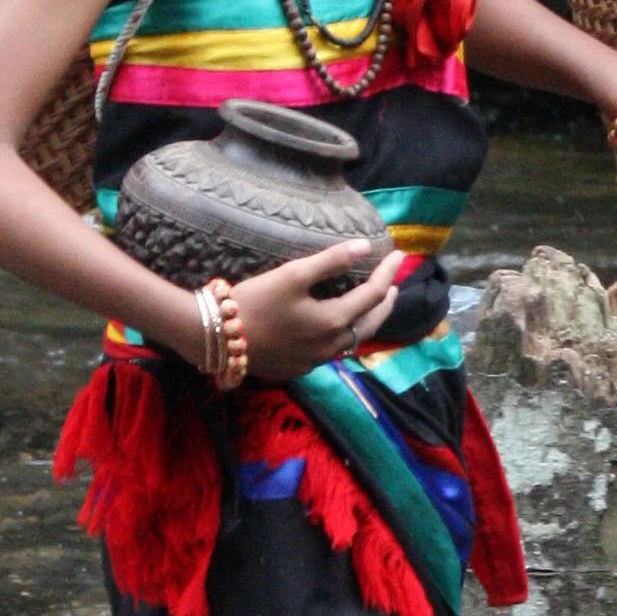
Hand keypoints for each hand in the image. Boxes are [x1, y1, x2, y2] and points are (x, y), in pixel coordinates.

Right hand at [232, 240, 401, 380]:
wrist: (218, 338)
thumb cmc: (255, 301)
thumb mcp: (294, 274)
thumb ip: (332, 261)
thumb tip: (366, 247)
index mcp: (333, 322)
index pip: (373, 295)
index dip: (387, 273)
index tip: (398, 255)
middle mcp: (330, 347)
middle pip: (370, 325)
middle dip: (385, 304)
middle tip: (393, 286)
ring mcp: (314, 361)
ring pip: (351, 342)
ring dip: (365, 322)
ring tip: (370, 306)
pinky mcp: (298, 368)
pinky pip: (331, 352)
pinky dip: (342, 336)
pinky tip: (335, 327)